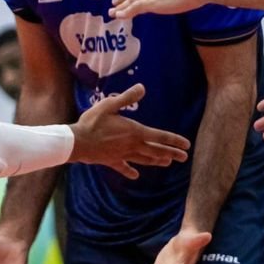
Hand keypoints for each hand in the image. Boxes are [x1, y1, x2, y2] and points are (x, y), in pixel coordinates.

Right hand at [70, 84, 190, 177]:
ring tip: (166, 162)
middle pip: (156, 150)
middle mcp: (132, 145)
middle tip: (184, 158)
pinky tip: (135, 175)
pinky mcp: (112, 161)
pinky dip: (130, 171)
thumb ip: (127, 97)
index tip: (187, 145)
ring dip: (156, 161)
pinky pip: (124, 167)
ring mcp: (123, 155)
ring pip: (144, 159)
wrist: (77, 142)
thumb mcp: (109, 105)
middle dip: (171, 153)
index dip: (174, 140)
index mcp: (135, 131)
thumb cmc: (93, 122)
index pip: (160, 136)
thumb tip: (142, 87)